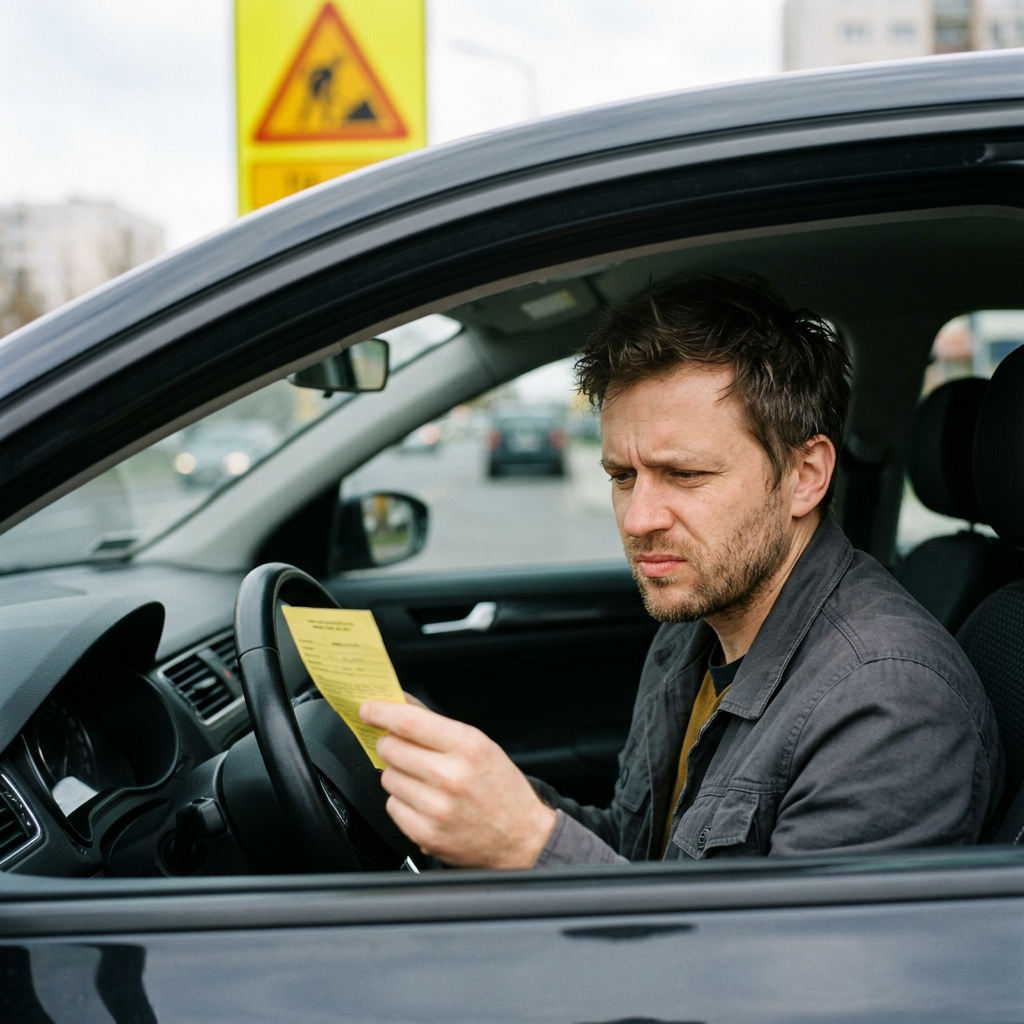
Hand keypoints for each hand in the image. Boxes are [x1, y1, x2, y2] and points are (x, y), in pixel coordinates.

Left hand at [359, 700, 556, 868]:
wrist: (522, 836)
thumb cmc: (501, 787)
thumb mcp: (479, 744)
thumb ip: (436, 724)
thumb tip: (400, 704)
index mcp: (467, 747)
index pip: (409, 723)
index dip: (381, 712)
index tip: (368, 708)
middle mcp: (451, 777)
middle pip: (391, 748)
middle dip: (389, 743)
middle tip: (400, 746)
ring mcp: (437, 808)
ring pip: (388, 778)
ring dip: (398, 774)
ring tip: (423, 779)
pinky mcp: (426, 834)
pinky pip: (392, 807)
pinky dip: (402, 801)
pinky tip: (423, 801)